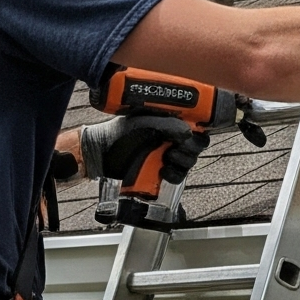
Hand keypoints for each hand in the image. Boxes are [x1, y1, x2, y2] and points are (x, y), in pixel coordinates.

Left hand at [78, 114, 207, 184]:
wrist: (99, 156)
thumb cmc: (116, 135)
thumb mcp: (141, 124)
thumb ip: (166, 124)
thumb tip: (188, 132)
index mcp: (167, 122)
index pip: (195, 124)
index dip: (199, 129)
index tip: (194, 133)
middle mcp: (169, 139)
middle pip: (196, 144)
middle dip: (191, 147)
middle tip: (178, 146)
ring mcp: (166, 157)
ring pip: (190, 161)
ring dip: (183, 160)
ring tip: (168, 158)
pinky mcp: (162, 174)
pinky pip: (179, 176)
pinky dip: (175, 174)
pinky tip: (164, 171)